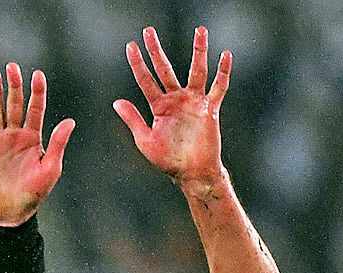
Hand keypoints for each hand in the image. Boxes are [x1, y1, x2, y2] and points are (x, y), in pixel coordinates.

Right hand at [0, 62, 74, 225]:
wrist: (12, 211)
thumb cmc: (35, 192)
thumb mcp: (51, 168)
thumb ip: (58, 144)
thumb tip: (70, 121)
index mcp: (34, 137)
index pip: (36, 109)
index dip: (37, 91)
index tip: (38, 74)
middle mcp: (15, 135)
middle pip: (14, 105)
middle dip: (13, 85)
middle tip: (11, 66)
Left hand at [117, 25, 228, 186]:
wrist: (190, 173)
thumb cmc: (168, 159)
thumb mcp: (145, 140)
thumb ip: (133, 119)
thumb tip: (116, 101)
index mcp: (158, 107)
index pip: (145, 80)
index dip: (138, 64)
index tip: (130, 46)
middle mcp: (176, 100)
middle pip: (166, 69)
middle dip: (156, 50)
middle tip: (149, 30)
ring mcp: (194, 102)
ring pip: (196, 71)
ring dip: (198, 51)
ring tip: (199, 30)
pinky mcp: (210, 109)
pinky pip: (219, 88)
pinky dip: (223, 73)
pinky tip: (225, 55)